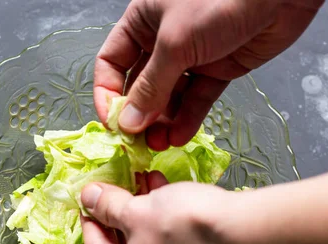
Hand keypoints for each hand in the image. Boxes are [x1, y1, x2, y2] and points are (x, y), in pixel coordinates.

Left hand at [80, 173, 254, 243]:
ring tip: (144, 184)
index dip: (90, 222)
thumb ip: (107, 206)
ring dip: (145, 216)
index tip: (87, 201)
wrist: (246, 234)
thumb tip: (88, 197)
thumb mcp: (136, 210)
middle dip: (120, 216)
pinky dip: (167, 226)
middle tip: (114, 191)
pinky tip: (168, 195)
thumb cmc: (181, 227)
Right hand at [94, 0, 323, 149]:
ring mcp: (191, 57)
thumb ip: (151, 86)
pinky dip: (188, 118)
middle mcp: (162, 42)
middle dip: (138, 114)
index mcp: (141, 23)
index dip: (108, 93)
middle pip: (140, 85)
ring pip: (169, 97)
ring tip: (159, 144)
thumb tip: (127, 123)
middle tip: (137, 142)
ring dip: (162, 122)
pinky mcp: (217, 70)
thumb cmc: (219, 0)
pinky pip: (196, 99)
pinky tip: (180, 136)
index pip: (112, 63)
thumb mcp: (176, 43)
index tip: (112, 123)